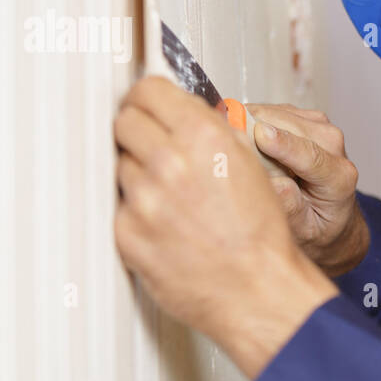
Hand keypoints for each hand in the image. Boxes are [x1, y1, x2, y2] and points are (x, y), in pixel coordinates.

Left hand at [114, 77, 338, 377]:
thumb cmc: (259, 235)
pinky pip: (121, 207)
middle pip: (124, 121)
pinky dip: (138, 213)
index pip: (147, 90)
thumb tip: (182, 110)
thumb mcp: (249, 165)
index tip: (149, 106)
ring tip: (172, 198)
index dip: (148, 97)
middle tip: (156, 148)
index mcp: (203, 137)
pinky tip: (167, 225)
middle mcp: (169, 162)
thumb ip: (212, 131)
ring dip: (140, 174)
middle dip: (139, 130)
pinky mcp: (127, 233)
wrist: (256, 290)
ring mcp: (143, 199)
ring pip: (121, 165)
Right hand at [246, 103, 369, 275]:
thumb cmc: (318, 226)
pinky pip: (269, 111)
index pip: (311, 156)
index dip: (284, 144)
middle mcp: (334, 145)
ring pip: (275, 113)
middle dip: (253, 132)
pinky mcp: (303, 116)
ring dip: (249, 126)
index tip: (261, 135)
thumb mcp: (305, 232)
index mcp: (339, 177)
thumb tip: (269, 184)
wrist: (333, 216)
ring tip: (233, 150)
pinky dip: (251, 122)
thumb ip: (290, 209)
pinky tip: (244, 142)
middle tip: (222, 149)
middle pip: (288, 126)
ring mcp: (320, 126)